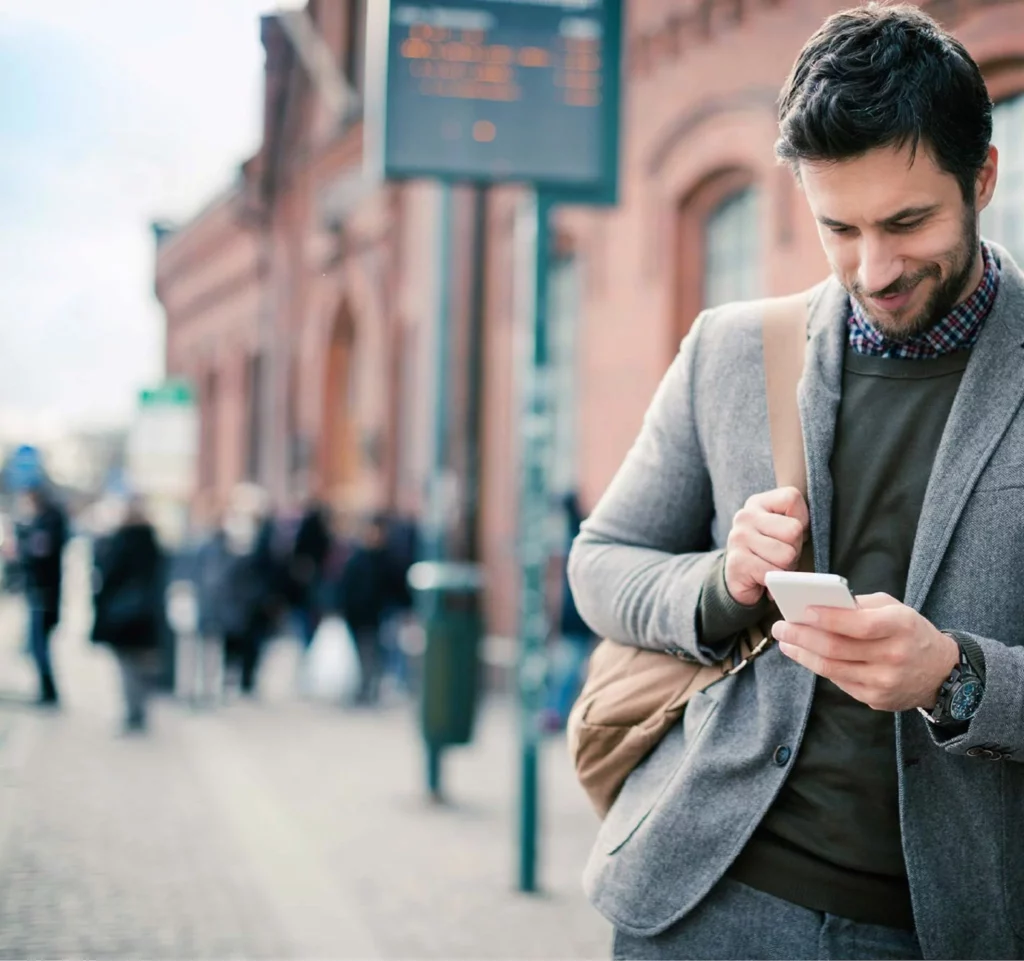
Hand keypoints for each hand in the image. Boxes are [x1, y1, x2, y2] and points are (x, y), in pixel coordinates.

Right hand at [724, 486, 808, 606]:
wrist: (740, 581)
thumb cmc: (770, 554)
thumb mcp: (783, 531)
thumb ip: (799, 523)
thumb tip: (817, 540)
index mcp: (759, 503)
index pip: (792, 498)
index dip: (802, 521)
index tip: (789, 535)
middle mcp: (745, 516)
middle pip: (793, 530)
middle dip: (794, 549)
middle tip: (781, 557)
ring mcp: (738, 538)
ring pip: (786, 555)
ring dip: (785, 568)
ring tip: (773, 568)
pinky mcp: (737, 562)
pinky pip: (773, 573)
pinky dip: (775, 582)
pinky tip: (764, 579)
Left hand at [771, 594, 959, 711]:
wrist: (941, 672)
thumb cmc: (909, 631)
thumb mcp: (895, 608)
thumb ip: (860, 604)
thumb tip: (818, 605)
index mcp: (901, 626)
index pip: (859, 624)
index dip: (828, 618)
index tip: (801, 610)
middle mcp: (895, 656)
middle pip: (837, 648)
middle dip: (802, 636)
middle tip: (780, 627)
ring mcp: (885, 682)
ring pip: (832, 668)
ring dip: (802, 654)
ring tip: (785, 642)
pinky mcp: (877, 700)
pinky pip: (839, 681)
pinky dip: (818, 666)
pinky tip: (804, 655)